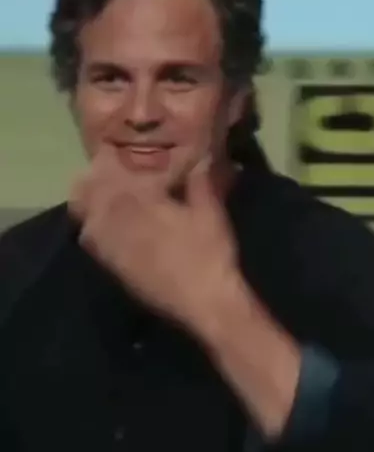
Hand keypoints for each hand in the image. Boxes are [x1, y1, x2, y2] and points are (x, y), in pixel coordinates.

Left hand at [68, 149, 239, 334]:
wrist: (203, 305)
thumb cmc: (208, 253)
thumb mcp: (210, 211)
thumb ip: (199, 180)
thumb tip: (200, 155)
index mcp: (136, 199)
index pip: (111, 168)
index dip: (112, 155)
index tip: (119, 147)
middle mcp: (112, 219)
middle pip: (88, 190)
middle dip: (98, 176)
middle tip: (114, 170)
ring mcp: (107, 246)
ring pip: (84, 215)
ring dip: (93, 201)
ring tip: (111, 196)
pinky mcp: (111, 267)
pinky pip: (91, 239)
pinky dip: (96, 226)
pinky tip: (114, 225)